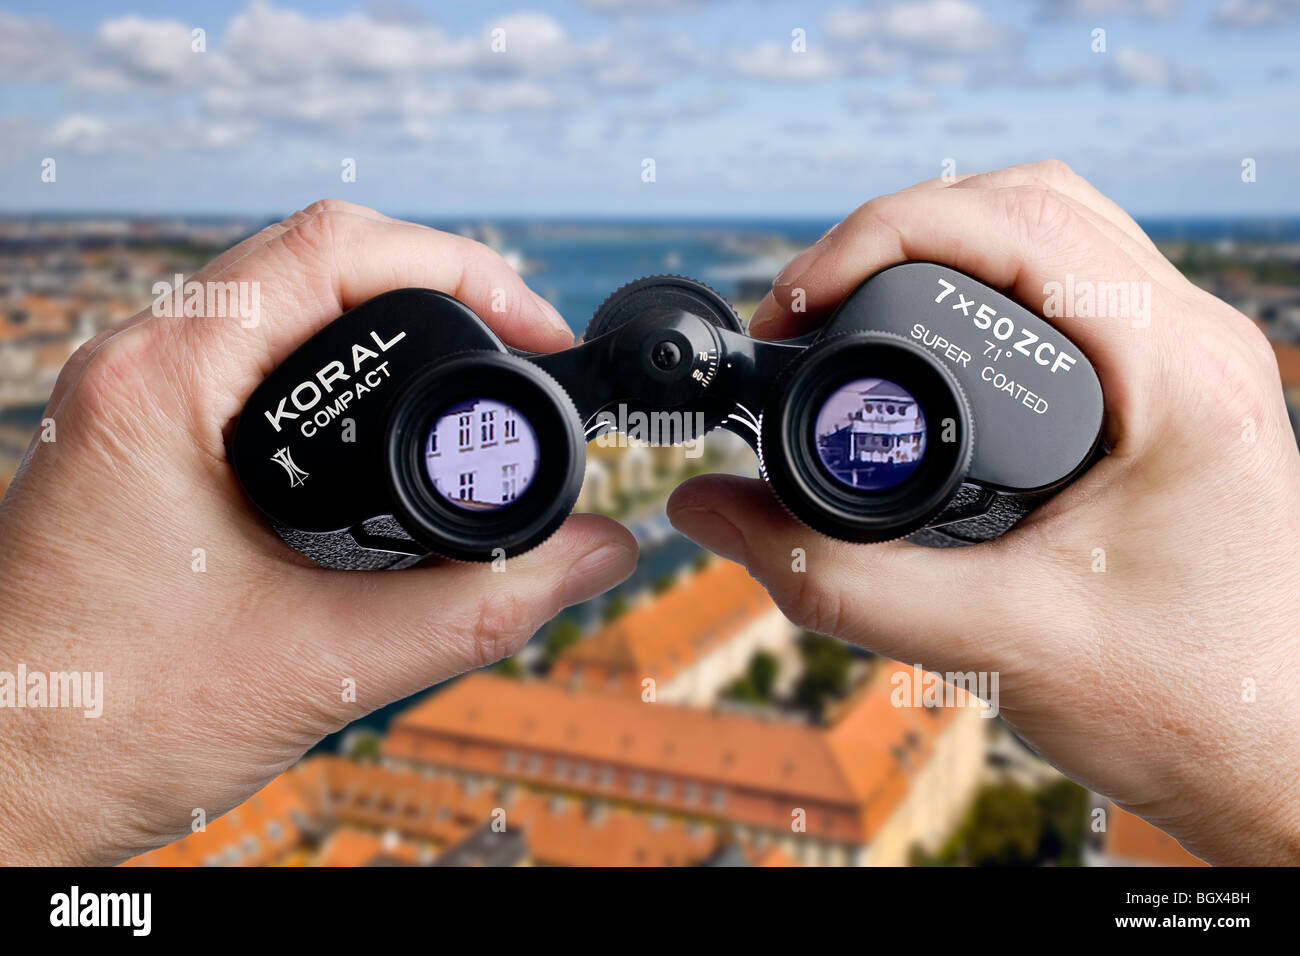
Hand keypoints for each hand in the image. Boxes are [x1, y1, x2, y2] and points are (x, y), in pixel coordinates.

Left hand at [0, 200, 636, 864]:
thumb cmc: (101, 727)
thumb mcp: (321, 666)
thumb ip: (480, 607)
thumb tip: (596, 554)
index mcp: (162, 384)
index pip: (333, 247)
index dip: (463, 270)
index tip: (538, 332)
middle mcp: (139, 369)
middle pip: (316, 261)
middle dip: (441, 292)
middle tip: (523, 356)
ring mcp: (134, 403)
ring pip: (286, 307)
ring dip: (390, 328)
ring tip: (474, 382)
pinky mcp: (142, 443)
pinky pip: (259, 362)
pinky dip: (343, 375)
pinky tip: (390, 430)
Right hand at [667, 161, 1299, 864]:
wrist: (1274, 752)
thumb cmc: (1181, 702)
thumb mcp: (991, 638)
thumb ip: (830, 578)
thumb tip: (709, 512)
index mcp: (1178, 378)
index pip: (1018, 226)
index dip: (879, 237)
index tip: (793, 304)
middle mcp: (1195, 344)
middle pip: (1029, 204)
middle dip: (896, 234)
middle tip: (807, 312)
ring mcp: (1191, 358)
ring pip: (1051, 230)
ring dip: (939, 248)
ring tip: (850, 316)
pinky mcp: (1173, 385)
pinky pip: (1069, 284)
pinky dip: (980, 287)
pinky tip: (927, 342)